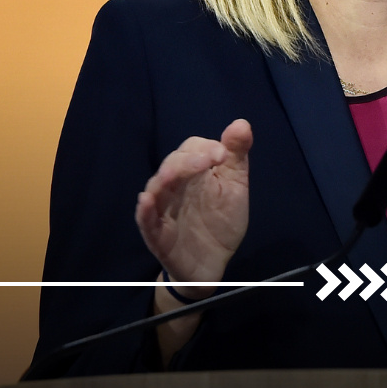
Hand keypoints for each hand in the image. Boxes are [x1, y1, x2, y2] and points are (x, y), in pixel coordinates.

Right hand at [135, 118, 252, 298]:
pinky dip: (145, 210)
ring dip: (164, 179)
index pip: (191, 148)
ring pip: (157, 187)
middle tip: (209, 160)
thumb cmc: (221, 221)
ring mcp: (163, 208)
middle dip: (188, 160)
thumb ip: (236, 156)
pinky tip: (147, 201)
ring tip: (173, 174)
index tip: (223, 155)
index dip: (206, 148)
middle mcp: (175, 186)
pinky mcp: (156, 232)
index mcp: (194, 172)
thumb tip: (241, 123)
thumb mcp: (235, 186)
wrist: (212, 264)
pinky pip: (146, 219)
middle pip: (173, 164)